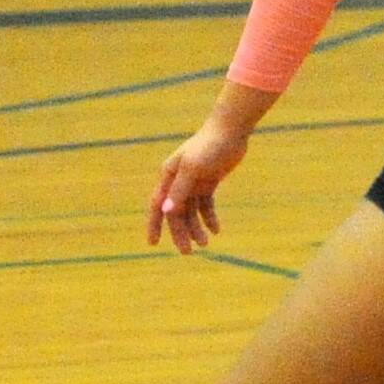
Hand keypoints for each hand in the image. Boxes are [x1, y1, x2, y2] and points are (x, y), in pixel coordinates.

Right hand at [147, 117, 249, 253]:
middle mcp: (178, 180)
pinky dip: (209, 218)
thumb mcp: (193, 169)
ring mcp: (194, 181)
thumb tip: (166, 211)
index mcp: (169, 175)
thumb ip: (180, 190)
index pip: (157, 205)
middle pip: (176, 213)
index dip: (154, 225)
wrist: (231, 130)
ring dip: (196, 228)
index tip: (153, 244)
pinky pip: (206, 205)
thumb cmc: (209, 146)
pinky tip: (216, 229)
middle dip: (180, 233)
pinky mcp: (209, 181)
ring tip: (206, 244)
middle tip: (187, 253)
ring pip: (191, 211)